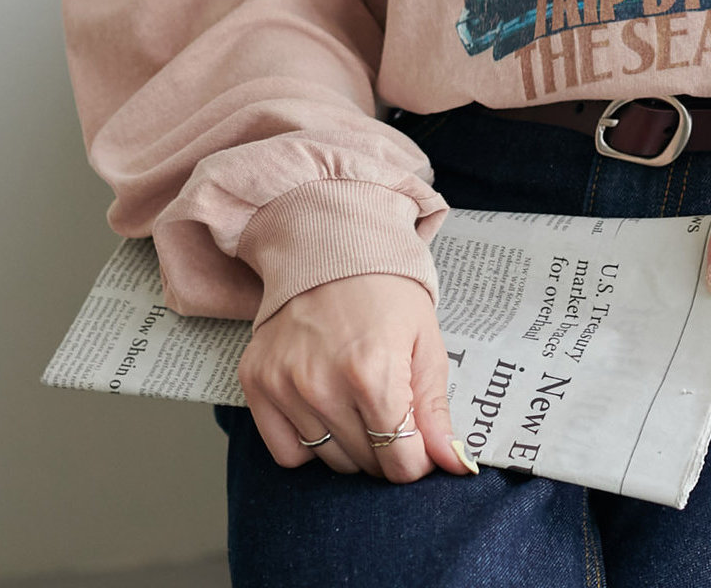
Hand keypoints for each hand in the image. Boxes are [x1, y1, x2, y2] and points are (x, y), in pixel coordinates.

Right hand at [236, 273, 472, 480]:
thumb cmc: (386, 289)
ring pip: (329, 462)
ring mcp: (285, 385)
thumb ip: (436, 411)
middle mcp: (323, 384)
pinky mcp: (257, 383)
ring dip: (351, 445)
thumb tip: (454, 466)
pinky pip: (287, 453)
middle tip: (391, 408)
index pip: (401, 463)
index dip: (418, 458)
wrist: (331, 244)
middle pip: (367, 464)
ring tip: (358, 399)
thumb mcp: (425, 342)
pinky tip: (324, 409)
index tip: (419, 438)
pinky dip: (309, 443)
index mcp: (373, 372)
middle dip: (388, 448)